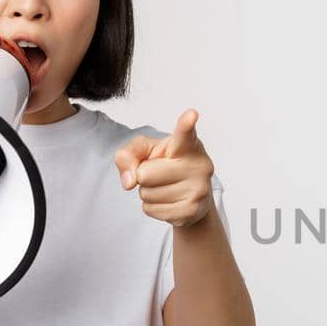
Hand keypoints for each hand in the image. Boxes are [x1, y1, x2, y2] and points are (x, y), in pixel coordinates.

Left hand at [114, 108, 216, 227]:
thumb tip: (129, 182)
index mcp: (188, 144)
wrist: (192, 196)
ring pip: (147, 194)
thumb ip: (128, 155)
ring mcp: (198, 189)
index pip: (185, 133)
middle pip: (145, 174)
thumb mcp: (145, 151)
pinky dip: (152, 207)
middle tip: (160, 174)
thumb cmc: (166, 166)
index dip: (186, 124)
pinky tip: (168, 201)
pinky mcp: (192, 210)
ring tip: (166, 187)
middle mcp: (199, 164)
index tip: (191, 115)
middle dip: (144, 176)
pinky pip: (151, 210)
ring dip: (148, 193)